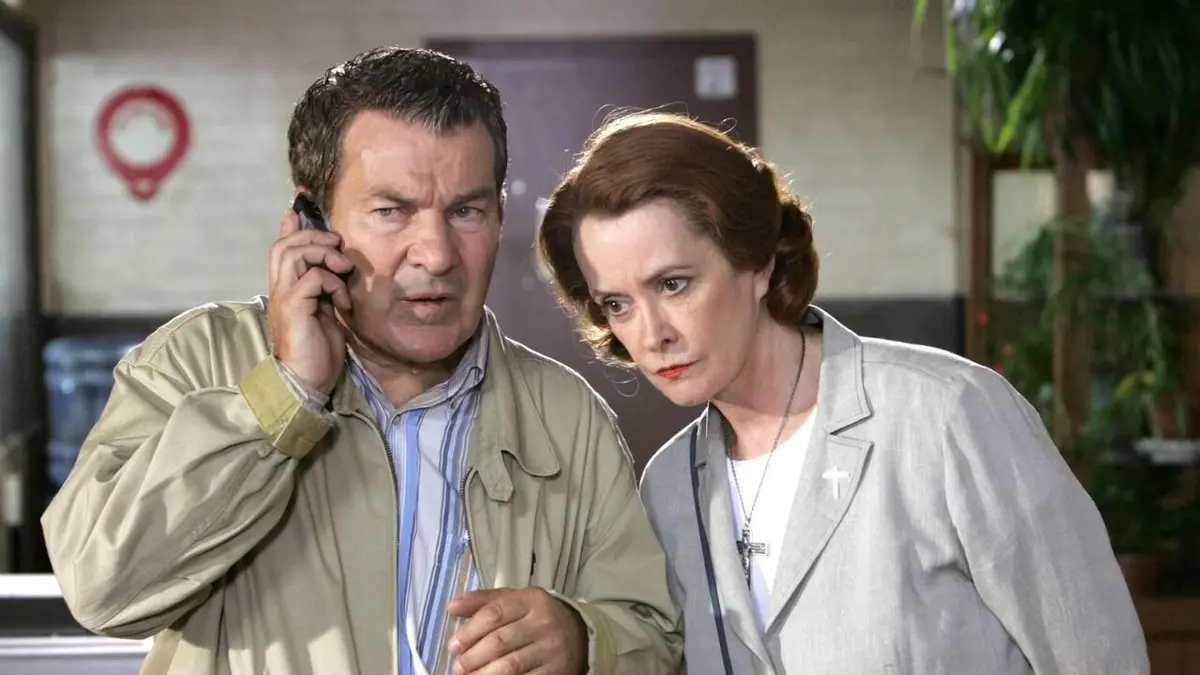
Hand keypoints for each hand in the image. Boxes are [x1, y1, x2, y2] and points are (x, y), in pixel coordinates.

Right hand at [266, 208, 354, 393]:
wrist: (306, 383)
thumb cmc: (318, 350)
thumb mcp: (326, 310)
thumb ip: (325, 285)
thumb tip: (333, 262)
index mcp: (287, 288)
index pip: (282, 245)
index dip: (292, 222)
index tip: (301, 200)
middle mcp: (280, 289)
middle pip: (285, 244)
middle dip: (314, 236)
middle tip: (338, 246)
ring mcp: (284, 298)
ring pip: (293, 253)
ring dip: (324, 254)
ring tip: (344, 270)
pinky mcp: (294, 308)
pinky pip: (312, 278)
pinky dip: (334, 284)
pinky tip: (344, 303)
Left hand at [447, 587, 587, 674]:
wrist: (579, 634)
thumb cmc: (537, 616)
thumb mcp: (515, 600)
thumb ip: (484, 601)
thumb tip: (452, 606)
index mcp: (531, 600)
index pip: (494, 613)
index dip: (470, 631)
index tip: (453, 646)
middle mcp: (544, 622)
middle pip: (500, 641)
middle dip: (473, 657)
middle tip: (458, 666)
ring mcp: (551, 648)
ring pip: (510, 665)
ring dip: (484, 674)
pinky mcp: (555, 671)